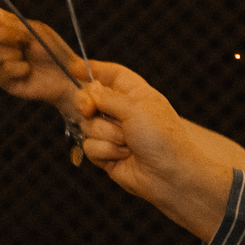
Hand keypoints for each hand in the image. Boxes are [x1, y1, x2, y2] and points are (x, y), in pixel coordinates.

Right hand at [0, 1, 87, 107]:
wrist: (67, 75)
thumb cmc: (54, 51)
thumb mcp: (36, 31)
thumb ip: (12, 23)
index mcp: (6, 26)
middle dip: (2, 34)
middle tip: (22, 40)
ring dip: (14, 53)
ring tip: (28, 57)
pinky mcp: (3, 79)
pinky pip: (3, 70)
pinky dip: (19, 68)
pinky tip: (28, 70)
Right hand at [71, 62, 235, 236]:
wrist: (169, 176)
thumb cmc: (162, 139)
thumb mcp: (136, 109)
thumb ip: (108, 98)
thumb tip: (90, 91)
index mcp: (137, 96)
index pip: (114, 75)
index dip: (95, 70)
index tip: (74, 68)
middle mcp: (124, 113)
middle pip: (91, 99)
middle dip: (88, 106)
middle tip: (89, 110)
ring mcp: (114, 134)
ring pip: (88, 125)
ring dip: (106, 135)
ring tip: (126, 144)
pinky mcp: (106, 153)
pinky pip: (89, 146)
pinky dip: (105, 151)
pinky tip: (122, 157)